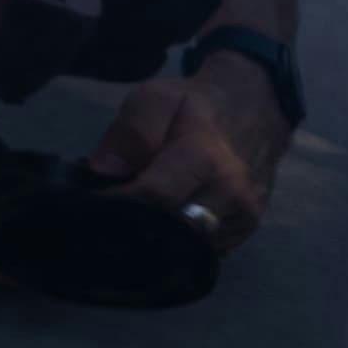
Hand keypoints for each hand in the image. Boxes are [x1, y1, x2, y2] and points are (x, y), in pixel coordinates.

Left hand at [85, 54, 289, 252]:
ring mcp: (244, 217)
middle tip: (115, 217)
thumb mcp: (157, 98)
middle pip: (173, 232)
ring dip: (161, 239)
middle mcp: (231, 194)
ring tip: (142, 218)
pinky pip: (204, 250)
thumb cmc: (195, 106)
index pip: (154, 197)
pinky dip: (183, 242)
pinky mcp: (247, 231)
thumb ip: (132, 131)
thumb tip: (105, 171)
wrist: (253, 110)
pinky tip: (170, 222)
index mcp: (206, 158)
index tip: (95, 204)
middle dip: (139, 227)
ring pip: (188, 248)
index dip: (119, 204)